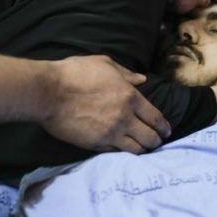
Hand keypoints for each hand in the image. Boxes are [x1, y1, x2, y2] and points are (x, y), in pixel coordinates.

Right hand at [39, 55, 170, 153]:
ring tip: (143, 148)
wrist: (49, 92)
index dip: (164, 126)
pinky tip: (124, 150)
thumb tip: (142, 80)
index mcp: (130, 97)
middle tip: (157, 141)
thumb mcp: (104, 64)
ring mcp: (110, 134)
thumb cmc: (75, 73)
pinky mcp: (95, 145)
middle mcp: (124, 118)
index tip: (167, 131)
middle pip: (150, 137)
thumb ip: (126, 73)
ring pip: (136, 149)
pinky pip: (116, 153)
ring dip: (143, 149)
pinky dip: (123, 152)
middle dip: (156, 140)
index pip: (155, 117)